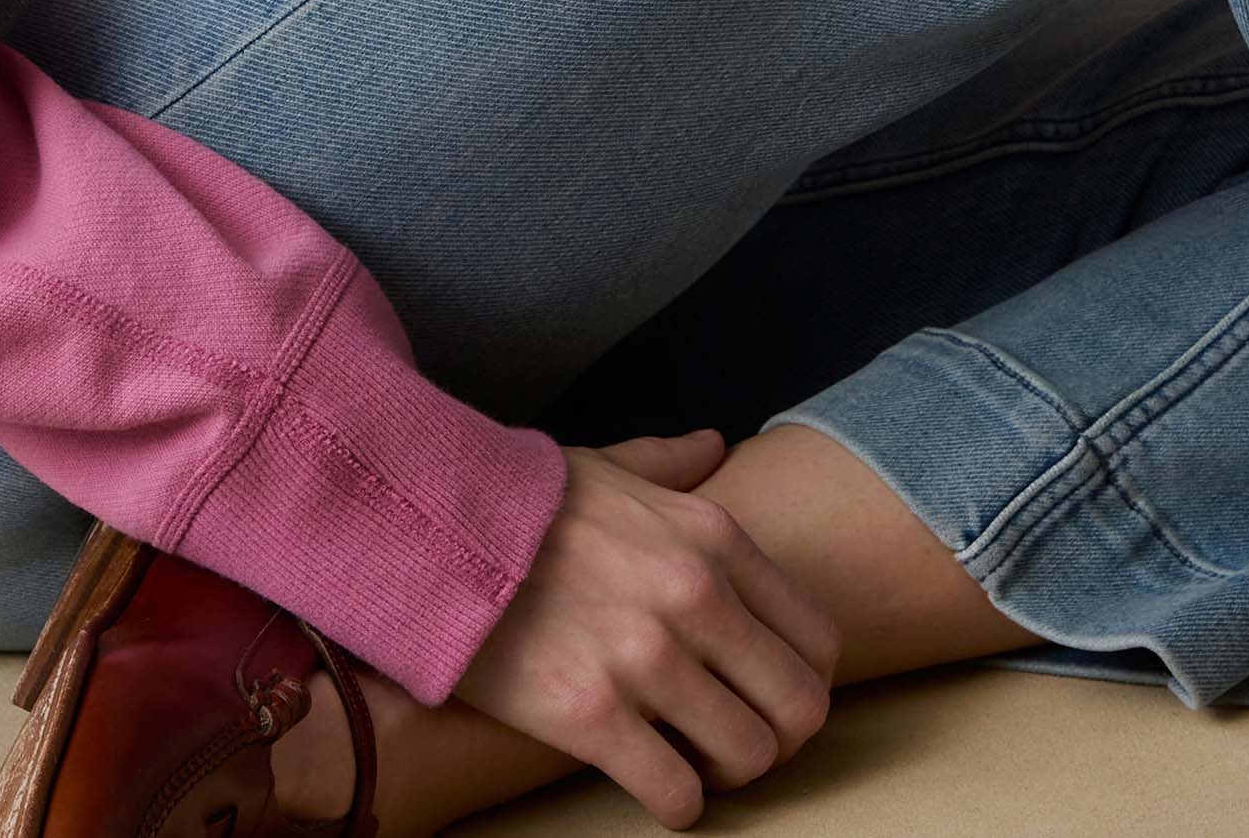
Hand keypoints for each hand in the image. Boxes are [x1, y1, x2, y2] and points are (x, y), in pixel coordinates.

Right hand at [451, 427, 842, 829]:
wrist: (432, 528)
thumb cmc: (522, 503)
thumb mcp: (610, 465)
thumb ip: (672, 464)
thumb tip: (714, 446)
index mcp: (712, 537)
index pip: (817, 639)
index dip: (798, 680)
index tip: (762, 693)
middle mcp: (695, 595)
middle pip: (798, 707)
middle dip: (775, 736)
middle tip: (731, 738)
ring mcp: (646, 657)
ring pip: (748, 758)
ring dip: (723, 772)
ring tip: (689, 758)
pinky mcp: (591, 715)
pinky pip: (677, 796)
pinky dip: (675, 803)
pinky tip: (651, 781)